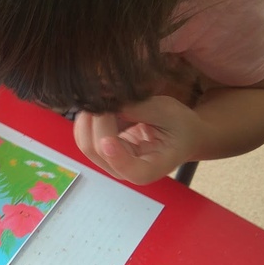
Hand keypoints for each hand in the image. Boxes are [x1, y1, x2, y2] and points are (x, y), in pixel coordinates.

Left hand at [73, 96, 200, 184]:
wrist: (179, 134)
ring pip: (85, 142)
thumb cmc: (180, 125)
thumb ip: (140, 110)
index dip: (116, 157)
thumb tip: (108, 102)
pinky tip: (100, 104)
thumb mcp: (168, 112)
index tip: (108, 140)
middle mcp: (124, 170)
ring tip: (106, 97)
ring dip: (90, 117)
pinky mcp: (101, 150)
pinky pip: (83, 135)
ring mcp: (109, 161)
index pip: (131, 171)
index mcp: (150, 168)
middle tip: (106, 93)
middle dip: (98, 120)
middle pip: (99, 150)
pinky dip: (87, 118)